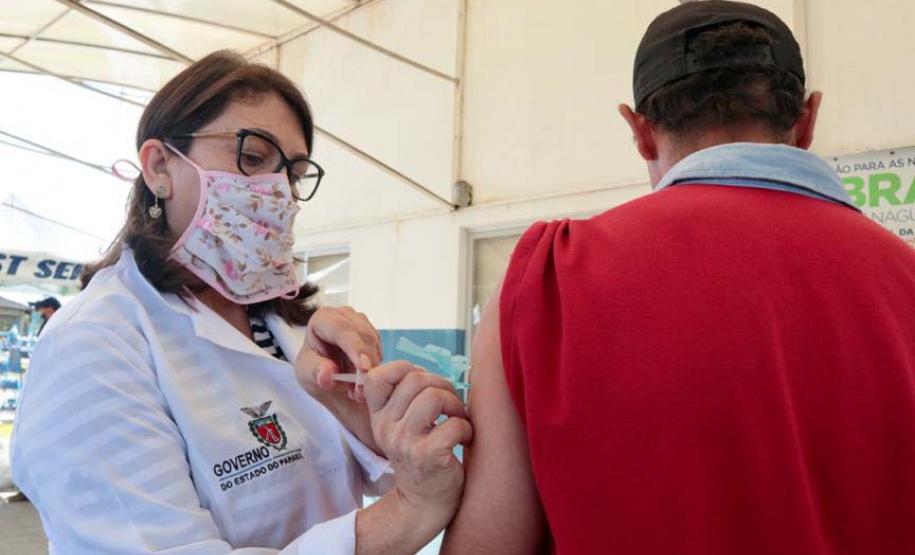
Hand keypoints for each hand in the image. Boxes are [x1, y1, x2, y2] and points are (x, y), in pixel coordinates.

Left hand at [294, 306, 382, 452]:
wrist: (327, 374)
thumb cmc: (313, 369)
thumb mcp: (308, 374)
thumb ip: (317, 373)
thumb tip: (326, 374)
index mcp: (323, 318)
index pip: (342, 329)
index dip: (355, 348)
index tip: (364, 369)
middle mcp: (344, 315)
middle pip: (363, 336)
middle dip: (365, 364)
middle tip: (361, 391)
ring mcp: (361, 322)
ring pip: (374, 344)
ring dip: (371, 369)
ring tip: (358, 392)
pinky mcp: (372, 333)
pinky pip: (379, 351)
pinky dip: (375, 368)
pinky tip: (364, 381)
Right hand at [364, 362, 473, 520]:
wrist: (424, 503)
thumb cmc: (420, 457)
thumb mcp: (400, 428)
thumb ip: (403, 399)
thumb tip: (422, 370)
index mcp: (378, 417)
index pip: (376, 376)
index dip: (405, 369)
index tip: (424, 385)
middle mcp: (386, 428)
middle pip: (415, 379)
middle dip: (442, 386)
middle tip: (450, 406)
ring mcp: (405, 442)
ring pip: (434, 397)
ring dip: (456, 405)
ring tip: (458, 419)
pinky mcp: (427, 456)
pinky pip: (453, 424)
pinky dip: (466, 428)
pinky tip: (464, 439)